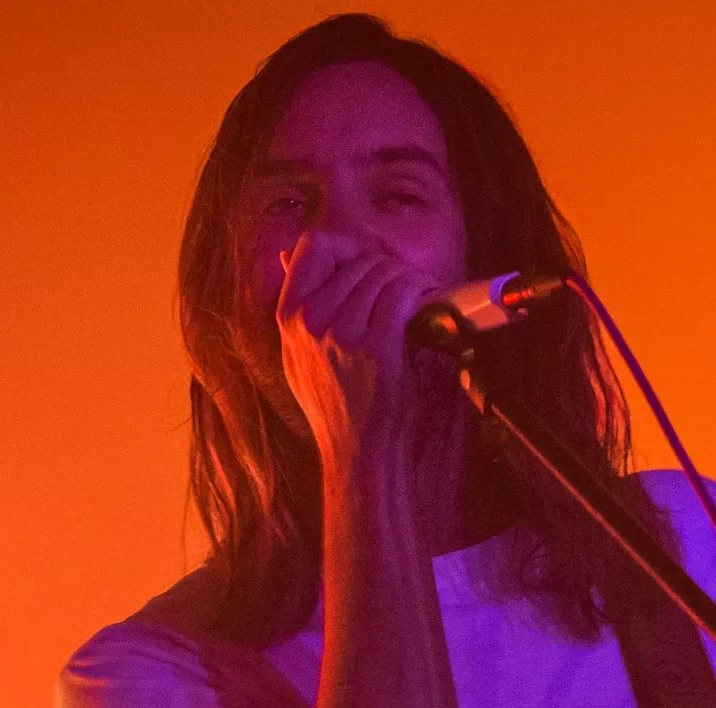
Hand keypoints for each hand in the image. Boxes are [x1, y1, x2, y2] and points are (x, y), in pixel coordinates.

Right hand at [274, 229, 448, 476]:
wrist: (359, 452)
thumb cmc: (336, 405)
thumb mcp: (298, 356)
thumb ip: (296, 307)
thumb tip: (287, 257)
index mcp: (290, 318)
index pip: (313, 247)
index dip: (346, 247)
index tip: (366, 265)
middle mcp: (312, 321)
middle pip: (359, 260)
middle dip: (389, 268)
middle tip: (406, 286)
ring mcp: (344, 334)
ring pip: (384, 273)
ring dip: (410, 278)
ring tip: (420, 295)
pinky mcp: (378, 348)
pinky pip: (402, 293)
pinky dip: (420, 289)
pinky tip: (428, 301)